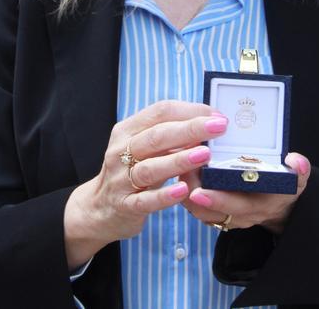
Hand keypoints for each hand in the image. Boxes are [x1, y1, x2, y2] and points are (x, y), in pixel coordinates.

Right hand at [63, 100, 228, 267]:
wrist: (98, 208)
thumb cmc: (130, 172)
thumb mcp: (144, 148)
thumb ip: (170, 136)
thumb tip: (209, 122)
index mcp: (127, 131)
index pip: (160, 112)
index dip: (190, 111)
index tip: (217, 115)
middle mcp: (120, 152)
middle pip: (156, 136)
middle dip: (190, 129)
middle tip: (219, 127)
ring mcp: (120, 180)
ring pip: (150, 167)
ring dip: (179, 160)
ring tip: (205, 154)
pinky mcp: (124, 206)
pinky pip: (145, 201)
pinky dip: (164, 196)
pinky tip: (183, 190)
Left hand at [180, 152, 311, 234]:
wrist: (277, 203)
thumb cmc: (284, 185)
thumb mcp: (297, 178)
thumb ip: (299, 169)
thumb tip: (295, 161)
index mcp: (261, 205)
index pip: (239, 206)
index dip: (218, 201)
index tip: (201, 192)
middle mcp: (241, 215)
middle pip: (213, 212)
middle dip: (193, 199)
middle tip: (178, 182)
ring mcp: (227, 215)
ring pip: (200, 212)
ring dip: (186, 195)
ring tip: (179, 171)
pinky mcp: (215, 212)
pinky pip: (197, 208)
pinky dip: (185, 194)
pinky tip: (181, 171)